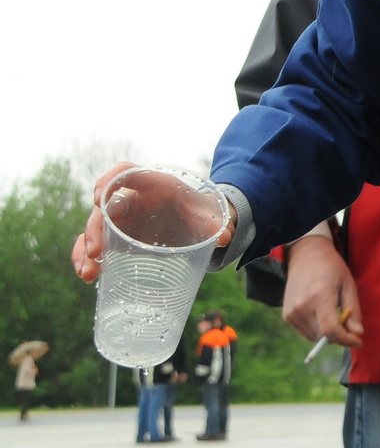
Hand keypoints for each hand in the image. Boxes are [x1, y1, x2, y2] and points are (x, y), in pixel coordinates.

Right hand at [70, 161, 236, 283]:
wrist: (194, 220)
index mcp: (151, 184)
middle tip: (96, 252)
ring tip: (88, 273)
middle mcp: (130, 197)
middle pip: (104, 205)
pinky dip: (86, 258)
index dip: (110, 179)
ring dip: (85, 248)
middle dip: (95, 228)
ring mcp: (120, 218)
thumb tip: (225, 237)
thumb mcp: (207, 213)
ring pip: (94, 228)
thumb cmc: (197, 209)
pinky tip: (88, 276)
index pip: (124, 171)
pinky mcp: (114, 236)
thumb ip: (216, 222)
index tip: (99, 195)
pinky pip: (94, 243)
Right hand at [281, 233, 363, 347]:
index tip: (358, 341)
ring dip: (327, 333)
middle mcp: (302, 306)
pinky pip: (305, 332)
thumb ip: (353, 310)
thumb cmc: (332, 268)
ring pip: (314, 337)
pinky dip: (316, 329)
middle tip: (349, 325)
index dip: (346, 340)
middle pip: (323, 336)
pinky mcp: (286, 315)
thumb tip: (357, 333)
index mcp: (319, 296)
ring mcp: (291, 312)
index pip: (331, 330)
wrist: (306, 255)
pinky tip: (321, 313)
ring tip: (333, 314)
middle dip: (339, 336)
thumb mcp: (348, 285)